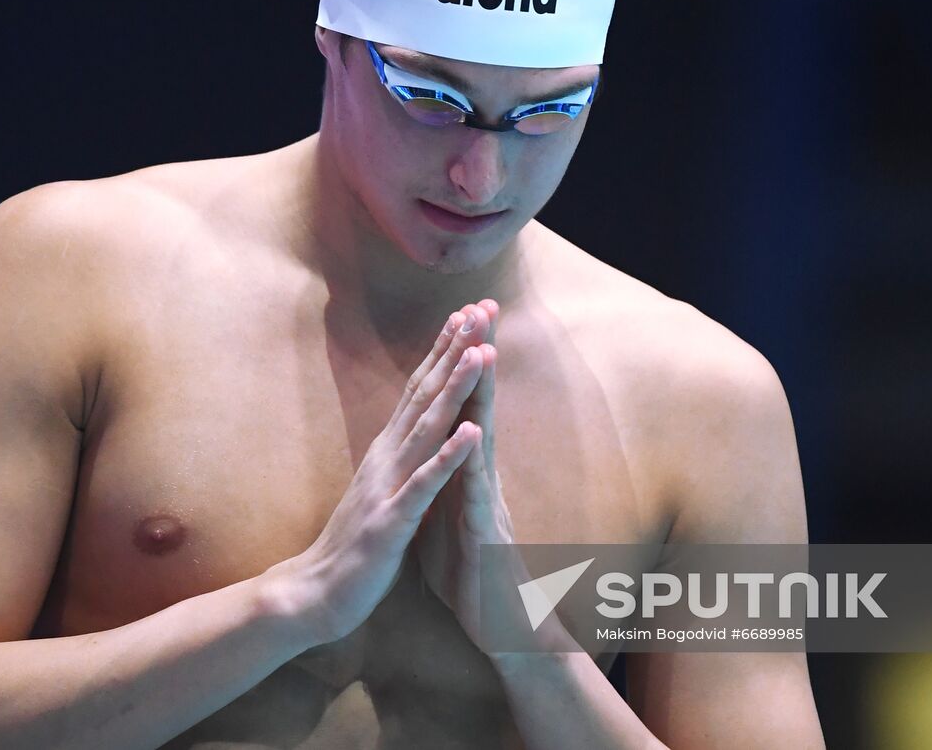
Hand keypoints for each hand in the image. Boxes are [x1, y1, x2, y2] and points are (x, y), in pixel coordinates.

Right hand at [272, 310, 486, 647]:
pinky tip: (470, 432)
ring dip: (456, 389)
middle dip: (455, 351)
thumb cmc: (354, 545)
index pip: (420, 389)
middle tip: (479, 310)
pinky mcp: (392, 520)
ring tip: (482, 353)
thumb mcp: (383, 490)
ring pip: (427, 428)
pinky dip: (448, 456)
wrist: (314, 594)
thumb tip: (418, 430)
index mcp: (389, 451)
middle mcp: (387, 457)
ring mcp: (388, 486)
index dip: (444, 351)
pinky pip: (424, 484)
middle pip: (426, 394)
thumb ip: (400, 458)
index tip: (468, 315)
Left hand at [416, 302, 575, 656]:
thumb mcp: (447, 512)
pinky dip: (474, 464)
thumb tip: (433, 448)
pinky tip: (474, 437)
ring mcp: (486, 500)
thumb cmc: (471, 572)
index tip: (457, 312)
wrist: (498, 626)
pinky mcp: (485, 533)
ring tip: (483, 350)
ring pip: (484, 437)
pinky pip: (479, 494)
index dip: (457, 358)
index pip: (461, 401)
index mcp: (466, 467)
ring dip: (483, 395)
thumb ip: (443, 477)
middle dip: (478, 353)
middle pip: (478, 402)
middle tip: (481, 305)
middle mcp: (481, 474)